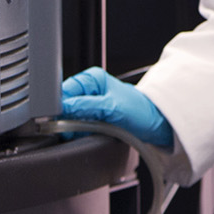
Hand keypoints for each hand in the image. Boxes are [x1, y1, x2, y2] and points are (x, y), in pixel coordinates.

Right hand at [59, 68, 173, 149]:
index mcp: (92, 78)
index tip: (58, 119)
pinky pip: (77, 126)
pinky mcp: (93, 118)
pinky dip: (79, 133)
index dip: (59, 105)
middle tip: (74, 128)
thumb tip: (63, 108)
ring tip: (89, 130)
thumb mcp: (111, 108)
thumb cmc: (140, 111)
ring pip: (69, 118)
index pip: (64, 90)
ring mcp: (90, 104)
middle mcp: (89, 89)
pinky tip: (88, 135)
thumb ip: (85, 106)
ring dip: (73, 127)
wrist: (156, 126)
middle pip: (64, 105)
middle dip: (66, 118)